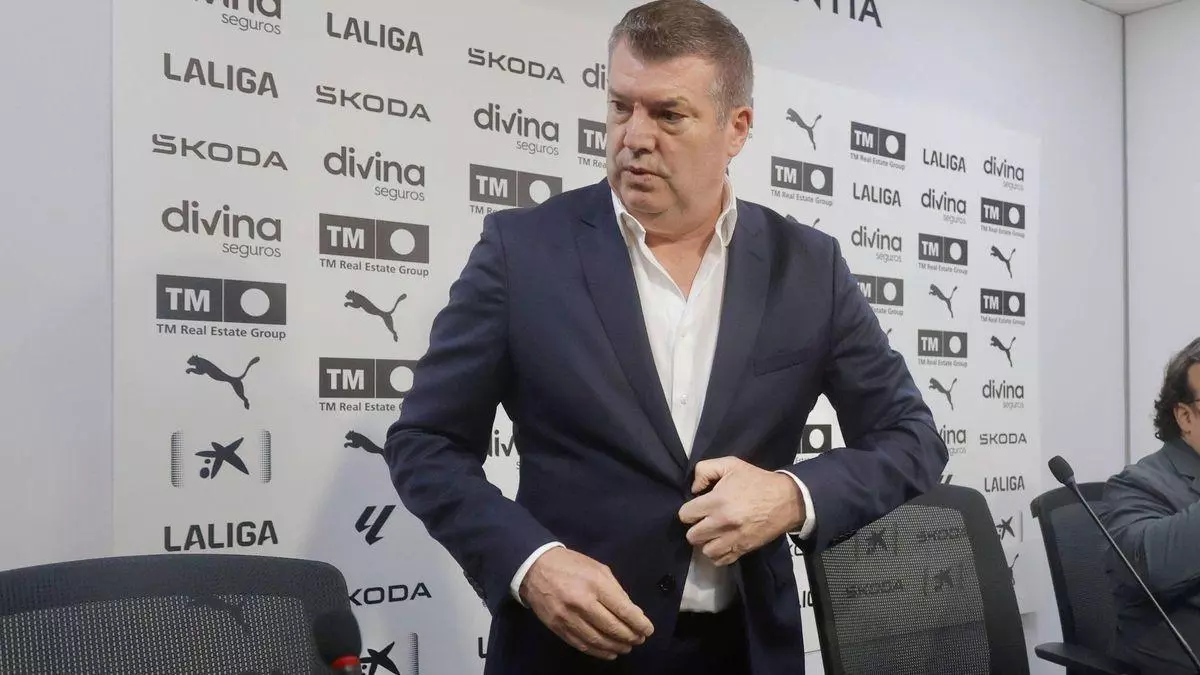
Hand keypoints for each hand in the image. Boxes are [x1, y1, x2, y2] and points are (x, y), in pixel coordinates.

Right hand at [519, 547, 654, 659]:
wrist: (535, 568)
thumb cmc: (572, 565)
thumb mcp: (598, 569)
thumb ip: (616, 590)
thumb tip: (633, 613)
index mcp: (595, 584)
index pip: (623, 610)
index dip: (639, 623)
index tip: (648, 630)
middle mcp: (581, 602)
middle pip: (612, 627)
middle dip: (630, 636)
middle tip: (640, 640)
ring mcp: (568, 617)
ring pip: (598, 640)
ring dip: (616, 646)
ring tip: (627, 647)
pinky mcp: (557, 628)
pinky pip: (582, 644)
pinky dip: (598, 651)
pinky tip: (609, 652)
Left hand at [678, 457, 805, 566]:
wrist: (786, 500)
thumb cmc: (757, 481)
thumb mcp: (731, 464)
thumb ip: (704, 470)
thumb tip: (694, 489)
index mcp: (716, 501)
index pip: (685, 514)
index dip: (690, 510)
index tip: (698, 507)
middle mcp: (721, 523)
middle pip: (692, 536)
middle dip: (696, 527)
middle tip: (705, 521)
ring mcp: (732, 539)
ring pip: (705, 550)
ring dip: (707, 542)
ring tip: (714, 533)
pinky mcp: (743, 549)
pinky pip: (720, 561)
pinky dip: (718, 554)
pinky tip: (722, 543)